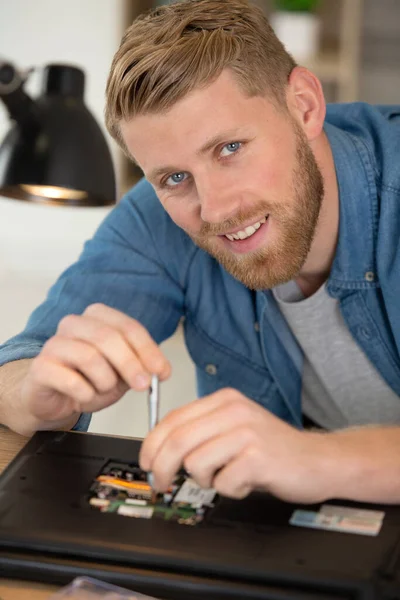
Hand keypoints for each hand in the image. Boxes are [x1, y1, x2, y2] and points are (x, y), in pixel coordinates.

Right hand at [20, 303, 170, 425]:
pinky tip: (85, 396)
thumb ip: (141, 367)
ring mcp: (54, 343)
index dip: (148, 350)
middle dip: (130, 364)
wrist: (54, 400)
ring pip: (89, 357)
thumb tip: (161, 371)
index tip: (161, 372)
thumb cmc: (88, 381)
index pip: (128, 327)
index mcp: (97, 317)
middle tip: (142, 385)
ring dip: (105, 381)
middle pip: (108, 337)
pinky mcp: (41, 367)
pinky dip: (85, 393)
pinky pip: (70, 380)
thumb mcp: (122, 373)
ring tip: (103, 390)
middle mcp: (74, 324)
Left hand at [139, 388, 333, 503]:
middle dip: (162, 468)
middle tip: (161, 483)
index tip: (147, 462)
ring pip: (196, 463)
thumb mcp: (235, 427)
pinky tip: (247, 481)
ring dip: (206, 480)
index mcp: (224, 400)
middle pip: (177, 441)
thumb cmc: (273, 447)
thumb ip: (202, 431)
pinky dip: (230, 489)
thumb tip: (160, 449)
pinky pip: (222, 482)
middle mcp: (234, 411)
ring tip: (228, 475)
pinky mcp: (257, 458)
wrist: (319, 460)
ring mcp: (246, 433)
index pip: (173, 419)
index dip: (152, 444)